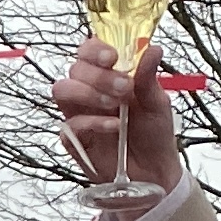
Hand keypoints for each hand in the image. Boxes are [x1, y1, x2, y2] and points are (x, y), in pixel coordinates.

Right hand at [54, 35, 182, 207]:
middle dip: (98, 75)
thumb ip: (148, 77)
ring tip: (115, 105)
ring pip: (62, 90)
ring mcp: (79, 113)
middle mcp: (90, 90)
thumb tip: (152, 49)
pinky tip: (114, 127)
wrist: (153, 171)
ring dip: (87, 93)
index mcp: (109, 75)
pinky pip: (71, 123)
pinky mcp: (74, 138)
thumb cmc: (154, 133)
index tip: (113, 57)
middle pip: (75, 68)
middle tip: (124, 87)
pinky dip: (93, 122)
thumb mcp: (157, 102)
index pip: (89, 51)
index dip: (95, 49)